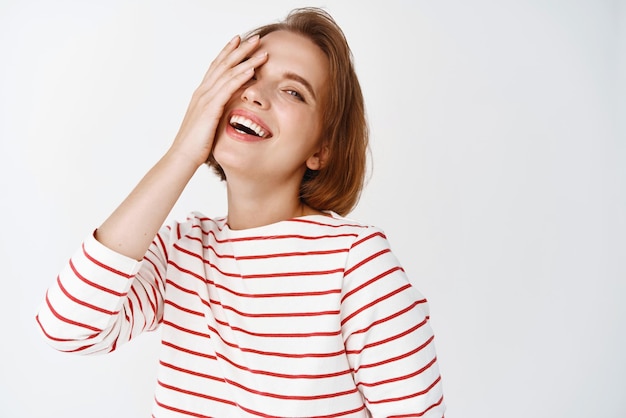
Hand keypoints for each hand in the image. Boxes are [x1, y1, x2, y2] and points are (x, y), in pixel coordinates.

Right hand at [170, 34, 267, 167]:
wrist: (182, 157)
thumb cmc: (196, 145)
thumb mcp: (209, 124)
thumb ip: (218, 113)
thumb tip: (230, 109)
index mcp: (202, 94)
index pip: (216, 67)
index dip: (228, 52)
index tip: (240, 41)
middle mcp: (202, 92)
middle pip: (223, 64)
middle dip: (240, 49)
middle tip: (255, 37)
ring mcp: (205, 99)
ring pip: (227, 72)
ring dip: (245, 59)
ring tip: (260, 49)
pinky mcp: (210, 109)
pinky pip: (227, 88)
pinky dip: (240, 76)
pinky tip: (252, 69)